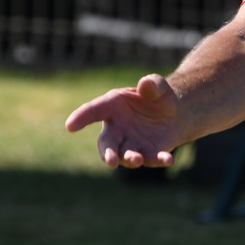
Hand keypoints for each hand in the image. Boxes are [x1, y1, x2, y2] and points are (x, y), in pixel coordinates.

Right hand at [64, 74, 184, 167]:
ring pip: (125, 155)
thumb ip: (153, 84)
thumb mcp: (158, 87)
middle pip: (107, 143)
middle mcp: (117, 128)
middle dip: (107, 153)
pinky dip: (159, 160)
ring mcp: (131, 143)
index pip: (93, 111)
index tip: (70, 126)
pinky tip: (168, 159)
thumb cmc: (158, 97)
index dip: (81, 118)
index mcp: (112, 106)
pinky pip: (152, 158)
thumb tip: (146, 83)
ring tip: (136, 159)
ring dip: (130, 159)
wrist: (175, 114)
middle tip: (111, 161)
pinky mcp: (148, 153)